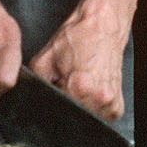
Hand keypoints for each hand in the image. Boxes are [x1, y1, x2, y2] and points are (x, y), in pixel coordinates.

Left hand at [30, 0, 127, 120]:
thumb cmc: (79, 37)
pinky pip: (100, 118)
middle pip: (72, 119)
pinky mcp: (118, 106)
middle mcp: (99, 98)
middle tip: (67, 85)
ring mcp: (111, 104)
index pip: (57, 113)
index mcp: (80, 87)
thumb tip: (29, 100)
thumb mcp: (46, 58)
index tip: (54, 93)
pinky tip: (89, 90)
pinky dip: (91, 108)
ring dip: (79, 109)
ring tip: (79, 86)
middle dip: (65, 107)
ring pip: (86, 121)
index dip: (51, 105)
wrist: (103, 24)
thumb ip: (36, 83)